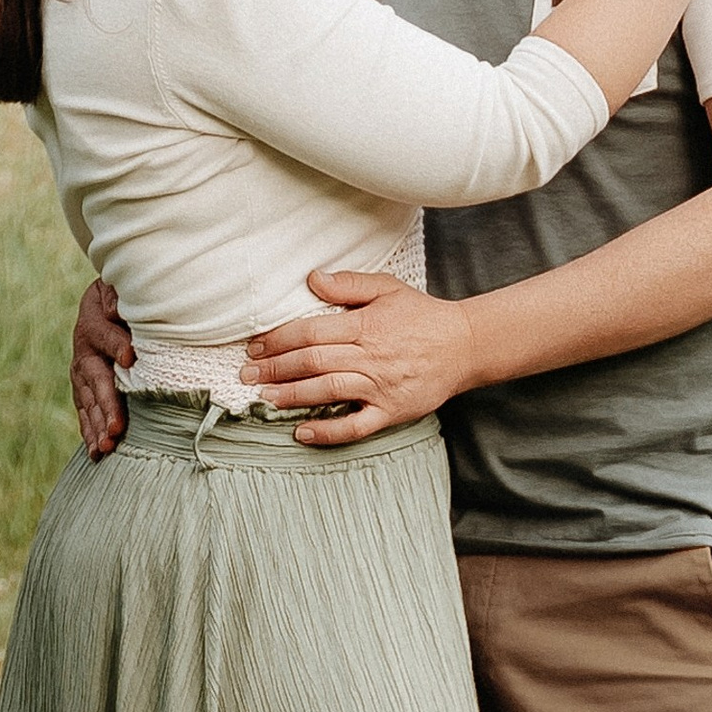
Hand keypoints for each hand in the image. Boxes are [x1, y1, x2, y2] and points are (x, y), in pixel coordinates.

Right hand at [71, 278, 135, 456]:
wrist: (104, 301)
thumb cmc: (120, 295)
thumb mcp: (116, 288)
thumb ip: (116, 297)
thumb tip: (116, 311)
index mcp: (93, 322)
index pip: (104, 335)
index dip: (116, 346)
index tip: (131, 359)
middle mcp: (83, 350)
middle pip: (95, 379)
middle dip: (106, 405)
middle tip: (116, 428)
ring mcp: (81, 372)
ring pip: (88, 401)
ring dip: (97, 426)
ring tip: (107, 447)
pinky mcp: (82, 388)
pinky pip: (85, 411)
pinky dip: (90, 432)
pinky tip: (97, 453)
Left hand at [241, 266, 479, 442]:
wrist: (465, 346)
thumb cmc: (422, 316)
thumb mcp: (388, 288)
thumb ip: (348, 284)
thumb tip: (311, 278)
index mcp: (365, 325)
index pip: (310, 332)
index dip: (278, 339)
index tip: (255, 345)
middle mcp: (369, 357)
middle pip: (312, 362)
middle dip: (274, 368)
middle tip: (246, 375)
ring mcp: (380, 387)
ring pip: (327, 392)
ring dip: (291, 396)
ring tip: (264, 398)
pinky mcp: (392, 412)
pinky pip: (355, 426)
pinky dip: (328, 432)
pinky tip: (302, 433)